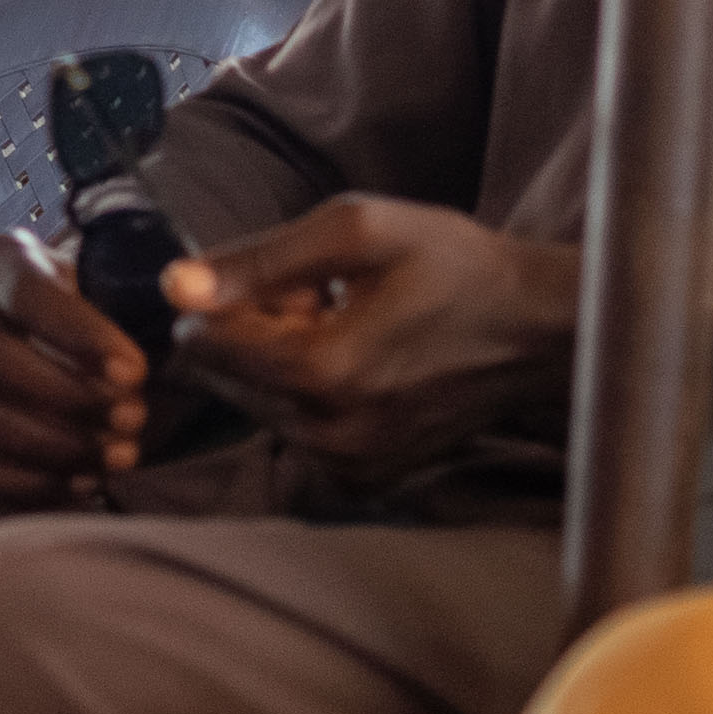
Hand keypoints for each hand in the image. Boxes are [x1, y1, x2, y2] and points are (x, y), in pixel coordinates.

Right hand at [0, 230, 153, 501]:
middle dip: (70, 398)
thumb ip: (139, 302)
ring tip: (115, 458)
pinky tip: (77, 485)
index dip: (79, 335)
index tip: (135, 372)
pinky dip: (23, 483)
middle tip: (132, 423)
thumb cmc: (90, 322)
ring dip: (52, 446)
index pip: (25, 290)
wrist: (35, 348)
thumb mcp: (111, 291)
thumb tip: (185, 311)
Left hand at [161, 196, 577, 478]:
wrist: (538, 330)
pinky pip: (298, 434)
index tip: (293, 282)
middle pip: (225, 379)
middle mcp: (327, 436)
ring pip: (259, 408)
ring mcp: (348, 469)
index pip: (200, 345)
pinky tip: (367, 367)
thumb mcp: (356, 231)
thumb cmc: (455, 266)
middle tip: (328, 302)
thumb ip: (256, 261)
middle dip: (257, 334)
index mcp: (319, 374)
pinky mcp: (366, 482)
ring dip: (285, 366)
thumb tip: (174, 287)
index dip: (231, 299)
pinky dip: (315, 399)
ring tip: (353, 330)